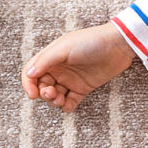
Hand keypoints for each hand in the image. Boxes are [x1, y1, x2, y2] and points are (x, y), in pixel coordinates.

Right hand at [21, 22, 135, 112]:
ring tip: (61, 100)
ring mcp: (70, 79)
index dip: (28, 84)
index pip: (31, 72)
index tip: (33, 95)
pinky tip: (69, 104)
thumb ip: (46, 60)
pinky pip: (70, 102)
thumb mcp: (65, 47)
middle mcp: (58, 68)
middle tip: (52, 94)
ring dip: (54, 101)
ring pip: (54, 96)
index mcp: (51, 57)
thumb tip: (30, 74)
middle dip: (43, 94)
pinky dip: (67, 106)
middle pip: (41, 86)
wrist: (118, 46)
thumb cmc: (91, 41)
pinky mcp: (83, 88)